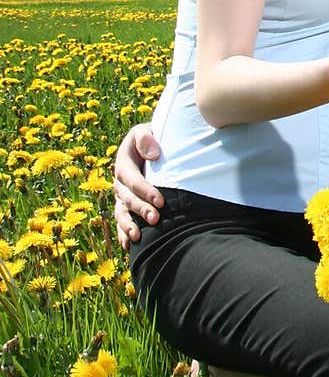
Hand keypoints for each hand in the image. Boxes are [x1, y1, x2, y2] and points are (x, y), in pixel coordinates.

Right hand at [114, 124, 164, 251]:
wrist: (151, 146)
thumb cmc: (151, 137)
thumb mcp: (145, 130)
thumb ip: (146, 138)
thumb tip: (153, 155)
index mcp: (123, 162)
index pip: (131, 179)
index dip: (144, 190)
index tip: (161, 201)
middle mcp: (119, 182)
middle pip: (126, 198)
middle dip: (140, 209)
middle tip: (155, 219)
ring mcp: (121, 196)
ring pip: (121, 212)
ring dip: (128, 225)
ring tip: (137, 237)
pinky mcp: (126, 205)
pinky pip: (122, 221)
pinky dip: (123, 233)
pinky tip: (128, 246)